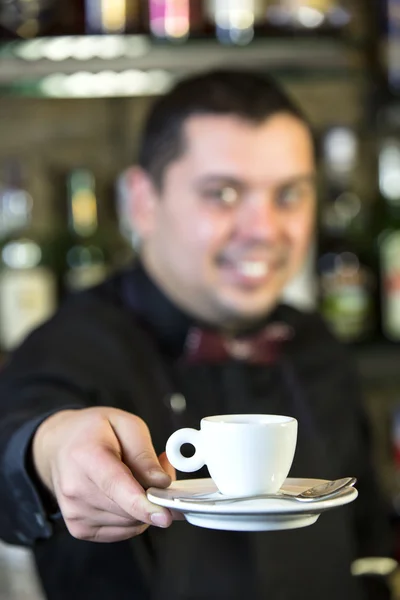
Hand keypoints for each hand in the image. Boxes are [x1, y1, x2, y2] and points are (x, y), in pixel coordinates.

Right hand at [32, 407, 175, 541]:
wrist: (58, 446)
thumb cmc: (92, 431)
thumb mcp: (125, 424)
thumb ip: (144, 454)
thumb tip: (161, 482)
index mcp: (87, 456)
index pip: (116, 486)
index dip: (142, 504)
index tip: (164, 516)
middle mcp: (76, 489)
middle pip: (127, 509)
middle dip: (154, 496)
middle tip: (158, 473)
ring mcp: (75, 513)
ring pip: (129, 523)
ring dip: (143, 507)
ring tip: (137, 479)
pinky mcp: (79, 529)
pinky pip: (121, 531)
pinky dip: (133, 517)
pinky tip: (126, 495)